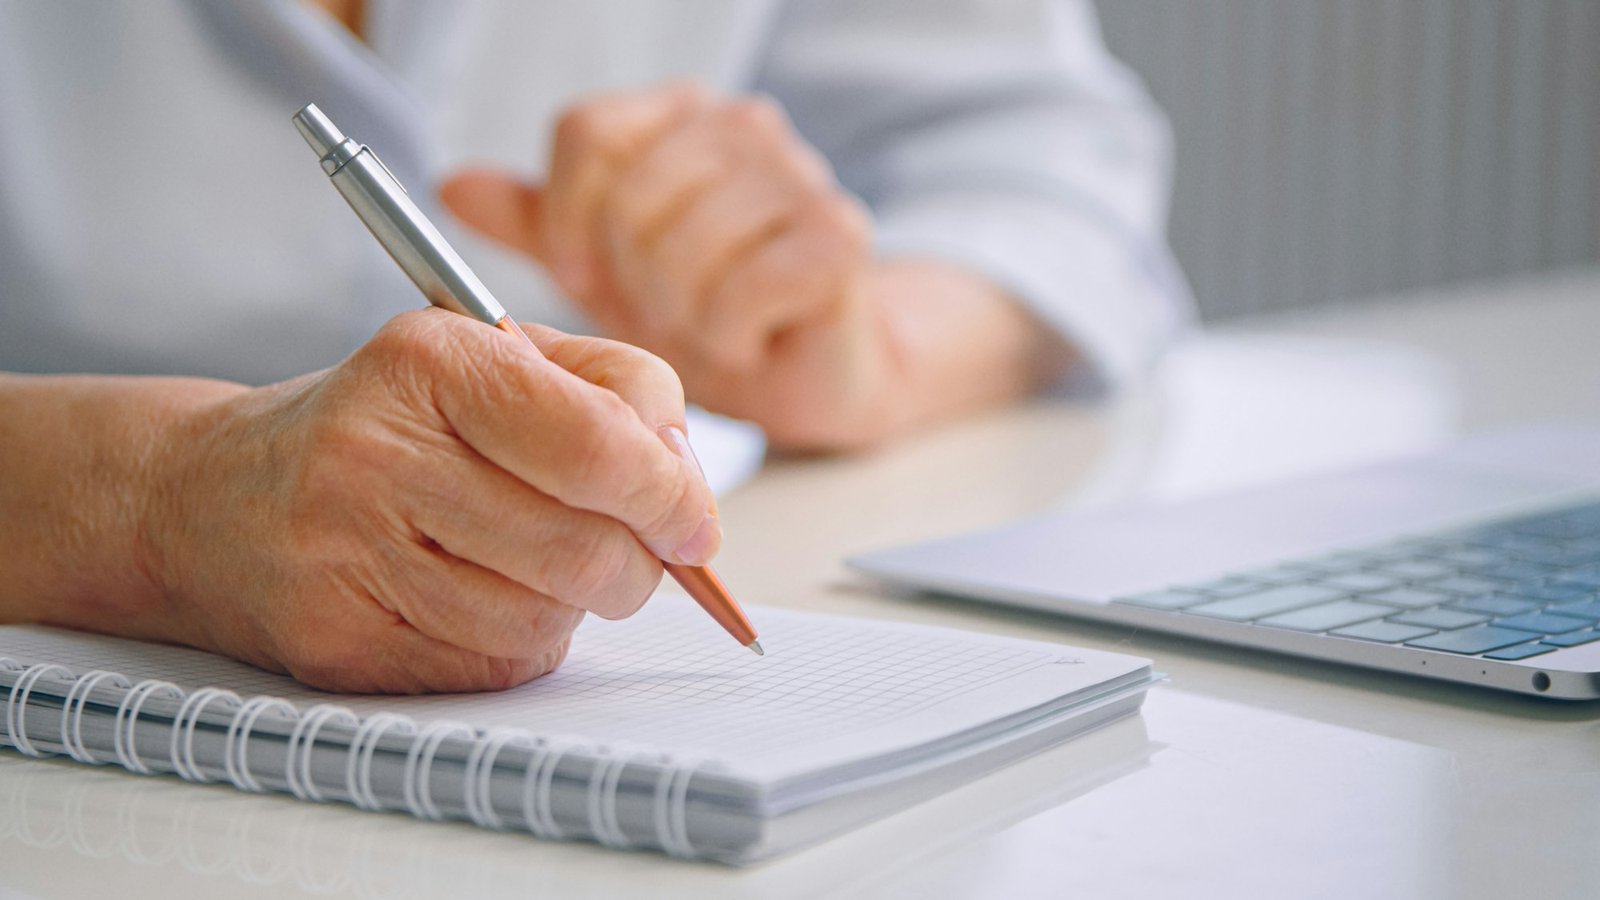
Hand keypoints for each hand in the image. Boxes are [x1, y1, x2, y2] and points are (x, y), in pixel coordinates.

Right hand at [144, 310, 716, 692]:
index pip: (596, 444)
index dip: (670, 495)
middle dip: (639, 563)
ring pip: (546, 618)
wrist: (216, 498)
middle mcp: (376, 455)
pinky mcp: (340, 644)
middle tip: (634, 550)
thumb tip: (687, 484)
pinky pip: (495, 666)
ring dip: (575, 603)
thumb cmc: (392, 422)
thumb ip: (617, 392)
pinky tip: (483, 596)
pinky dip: (521, 640)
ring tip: (535, 559)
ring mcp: (348, 557)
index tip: (694, 523)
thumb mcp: (499, 357)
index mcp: (430, 362)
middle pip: (585, 549)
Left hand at [441, 84, 902, 449]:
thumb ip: (541, 224)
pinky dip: (730, 335)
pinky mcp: (838, 236)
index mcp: (679, 116)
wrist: (809, 368)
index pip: (587, 131)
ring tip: (705, 328)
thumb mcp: (607, 270)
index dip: (567, 216)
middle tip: (662, 313)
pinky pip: (743, 290)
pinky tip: (746, 339)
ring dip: (682, 316)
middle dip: (630, 280)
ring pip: (685, 248)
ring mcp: (799, 174)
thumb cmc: (708, 310)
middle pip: (632, 196)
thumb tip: (454, 186)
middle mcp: (744, 125)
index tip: (577, 274)